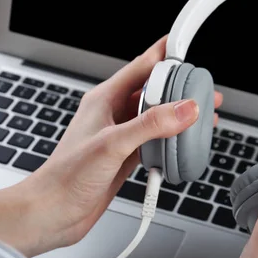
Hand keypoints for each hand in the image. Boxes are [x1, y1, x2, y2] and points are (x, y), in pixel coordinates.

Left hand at [0, 35, 222, 256]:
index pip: (141, 66)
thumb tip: (185, 108)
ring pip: (156, 117)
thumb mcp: (112, 144)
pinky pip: (155, 141)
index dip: (164, 54)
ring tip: (202, 116)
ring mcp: (120, 135)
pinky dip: (171, 141)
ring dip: (178, 116)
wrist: (54, 212)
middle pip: (153, 91)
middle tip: (204, 88)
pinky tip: (183, 146)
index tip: (185, 45)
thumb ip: (151, 124)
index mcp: (104, 98)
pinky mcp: (125, 156)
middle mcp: (113, 113)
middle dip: (180, 88)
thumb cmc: (67, 176)